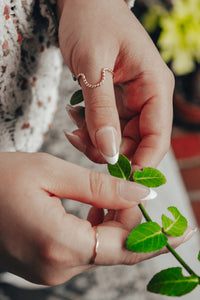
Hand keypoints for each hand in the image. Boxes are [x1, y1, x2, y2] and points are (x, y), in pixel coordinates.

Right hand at [0, 152, 192, 284]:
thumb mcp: (51, 172)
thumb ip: (100, 187)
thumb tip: (141, 193)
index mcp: (59, 245)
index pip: (125, 246)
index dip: (155, 234)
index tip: (181, 227)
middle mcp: (57, 267)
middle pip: (117, 249)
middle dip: (135, 221)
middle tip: (144, 192)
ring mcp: (51, 270)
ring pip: (102, 249)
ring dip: (117, 223)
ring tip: (120, 193)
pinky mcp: (47, 263)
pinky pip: (85, 249)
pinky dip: (99, 229)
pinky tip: (99, 206)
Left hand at [58, 0, 173, 167]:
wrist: (83, 4)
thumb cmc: (92, 22)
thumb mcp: (94, 65)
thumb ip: (102, 110)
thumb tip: (109, 151)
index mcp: (155, 87)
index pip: (158, 137)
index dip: (142, 163)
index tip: (118, 178)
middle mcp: (148, 98)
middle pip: (137, 143)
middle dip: (109, 151)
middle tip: (80, 143)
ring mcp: (132, 101)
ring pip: (119, 139)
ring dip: (96, 141)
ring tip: (74, 126)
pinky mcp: (116, 102)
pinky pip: (106, 128)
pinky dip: (90, 131)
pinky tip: (75, 119)